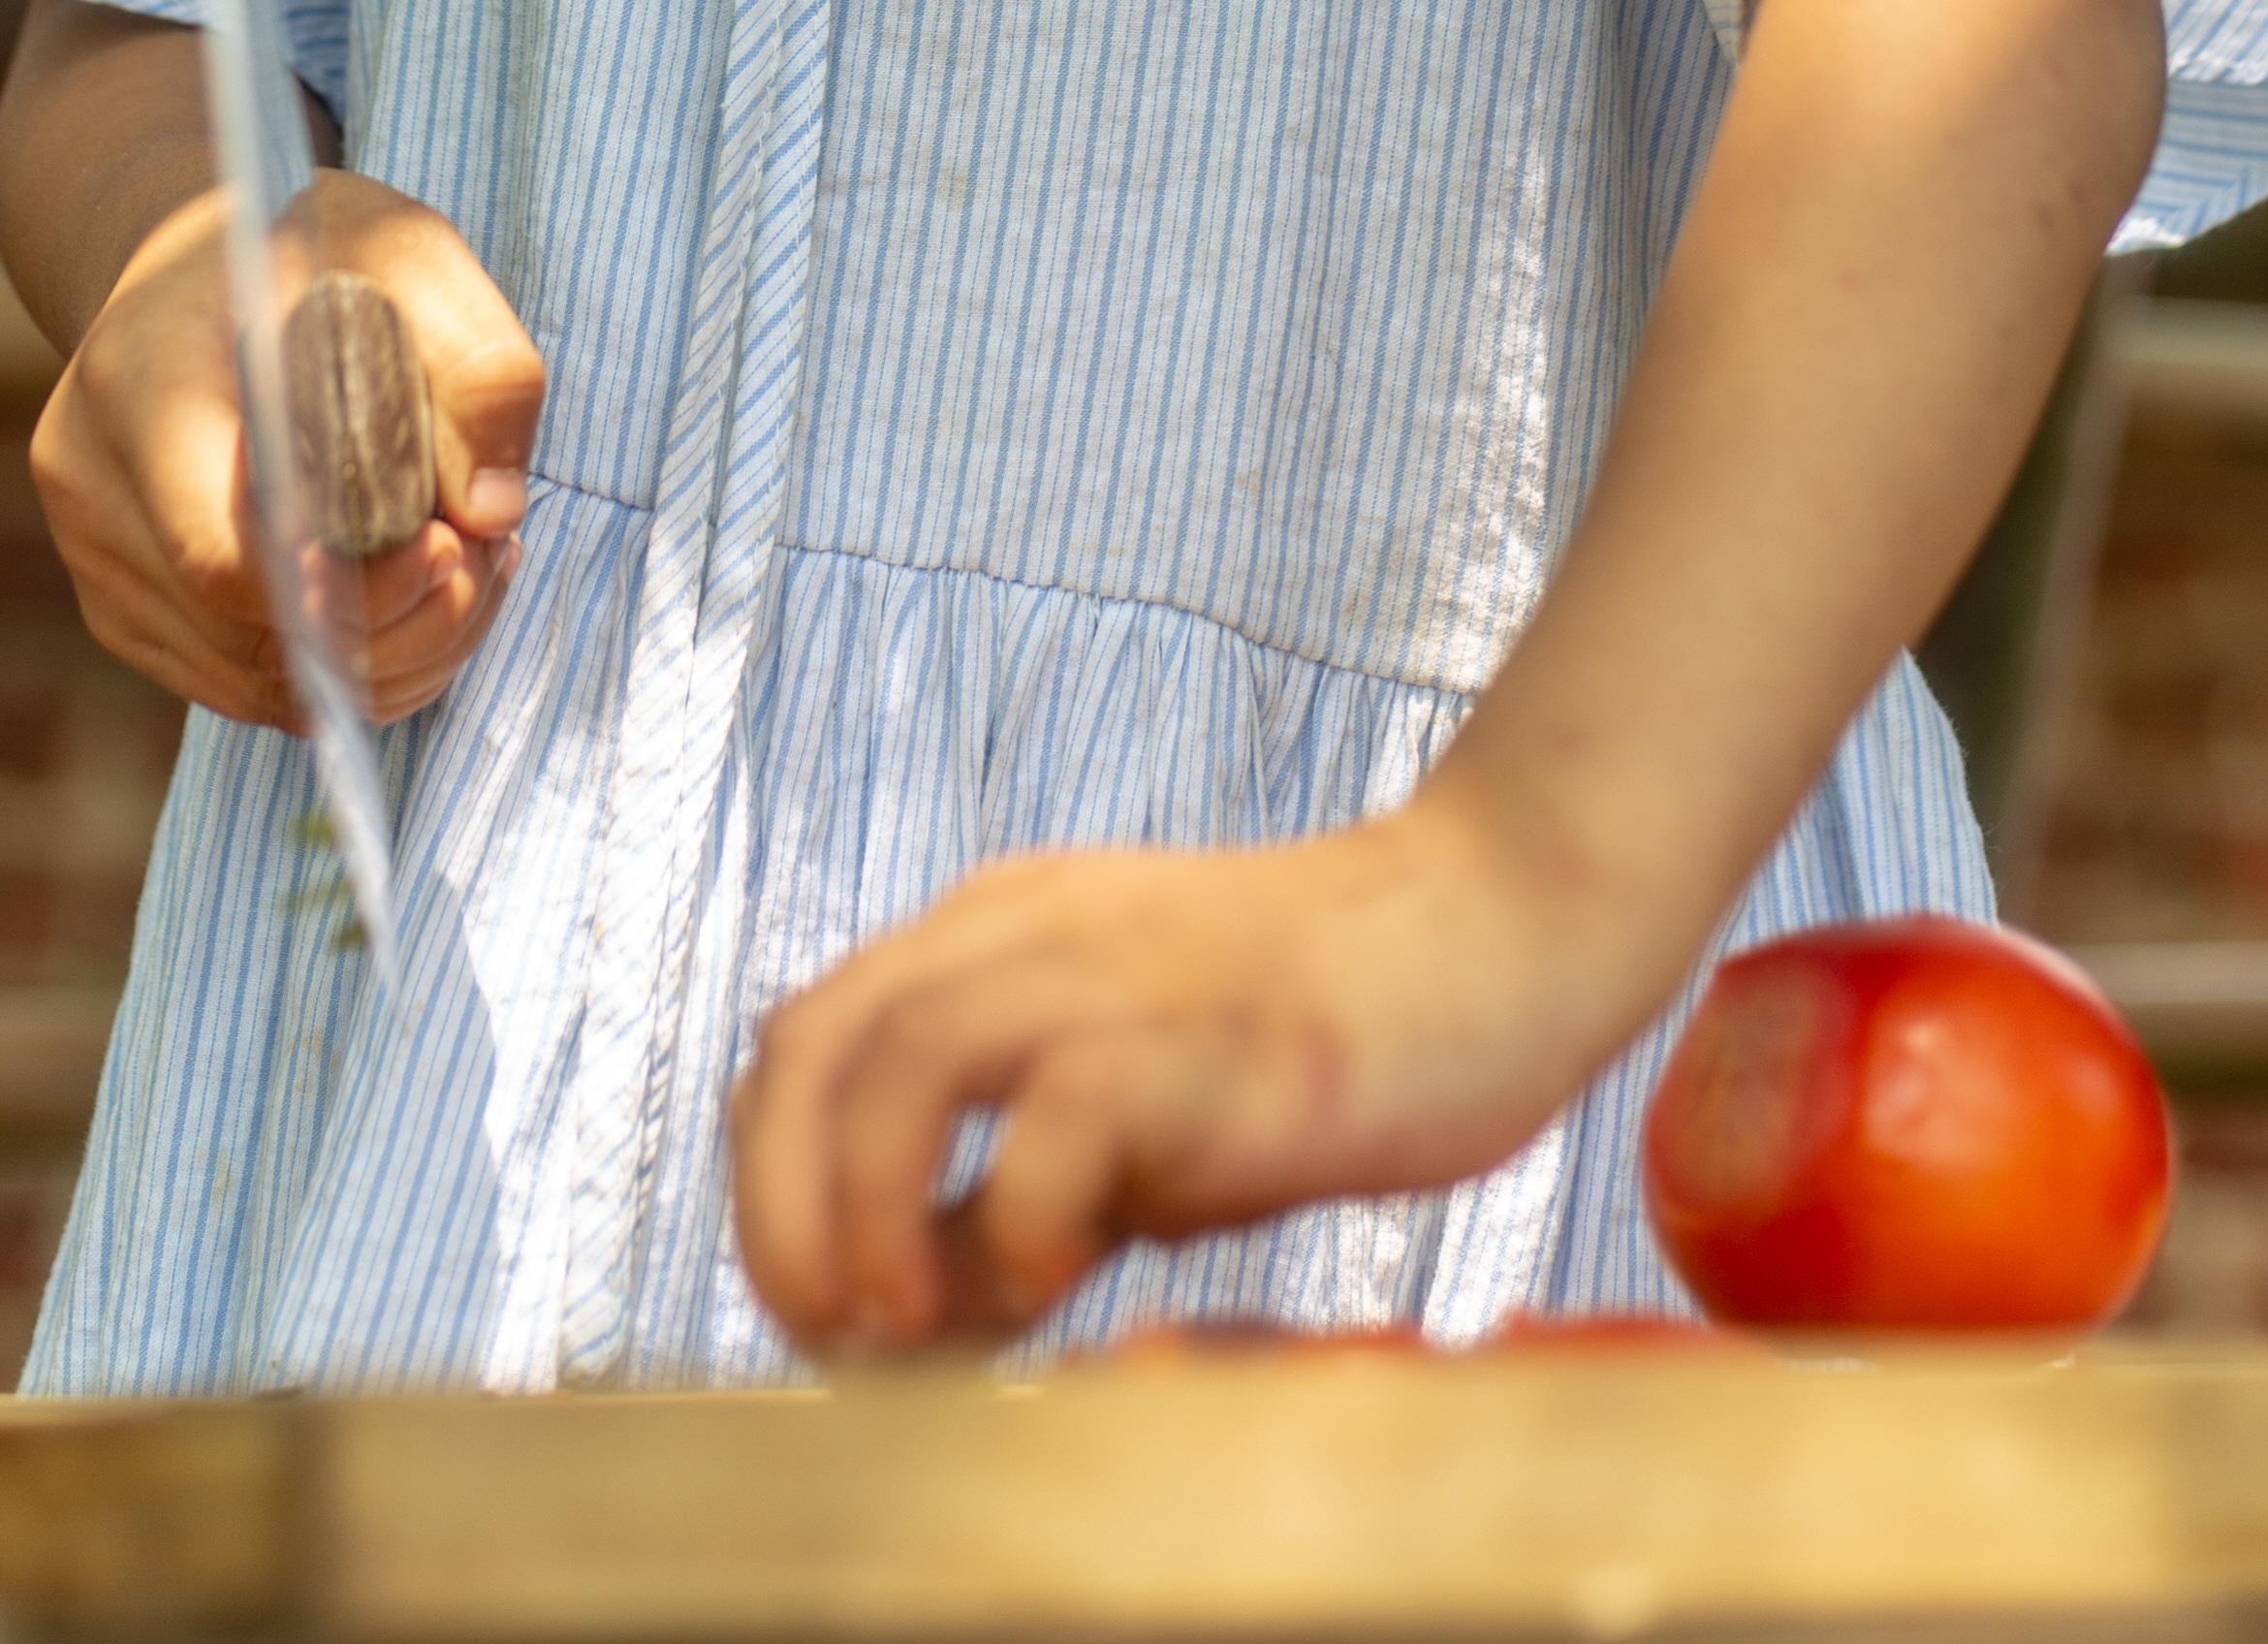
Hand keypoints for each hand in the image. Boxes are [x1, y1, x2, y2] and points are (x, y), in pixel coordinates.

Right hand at [30, 170, 544, 729]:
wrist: (194, 267)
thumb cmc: (307, 251)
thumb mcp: (411, 252)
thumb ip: (476, 362)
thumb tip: (491, 514)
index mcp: (138, 379)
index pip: (222, 550)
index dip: (348, 587)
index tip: (448, 545)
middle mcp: (89, 484)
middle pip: (246, 634)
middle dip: (393, 626)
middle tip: (483, 561)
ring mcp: (94, 563)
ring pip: (254, 682)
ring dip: (383, 659)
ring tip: (463, 572)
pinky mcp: (124, 612)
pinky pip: (245, 687)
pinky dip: (343, 670)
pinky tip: (407, 593)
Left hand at [730, 786, 1649, 1357]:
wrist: (1497, 931)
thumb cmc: (1316, 1043)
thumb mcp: (1130, 1112)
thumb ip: (1016, 1188)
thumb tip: (907, 1318)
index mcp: (999, 934)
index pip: (806, 1037)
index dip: (770, 1182)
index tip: (810, 1311)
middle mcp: (1035, 931)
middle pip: (817, 1040)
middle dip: (780, 1208)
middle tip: (829, 1337)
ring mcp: (1128, 973)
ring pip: (905, 1053)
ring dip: (871, 1210)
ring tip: (912, 1328)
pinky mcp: (1221, 1033)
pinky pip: (1067, 1105)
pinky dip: (1024, 1209)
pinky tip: (1062, 1282)